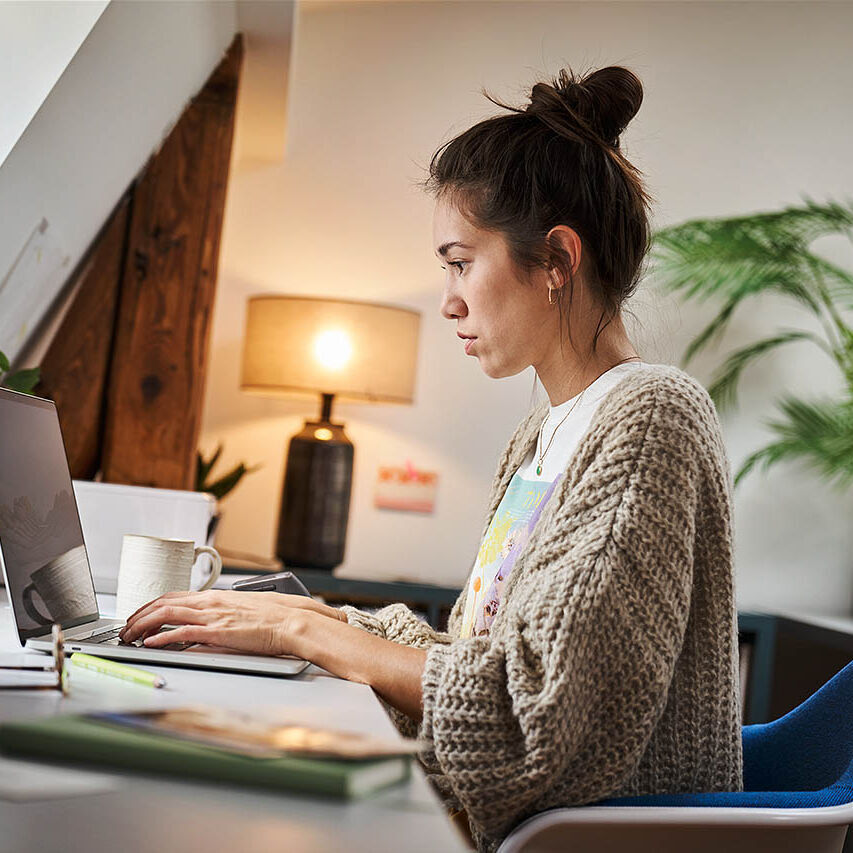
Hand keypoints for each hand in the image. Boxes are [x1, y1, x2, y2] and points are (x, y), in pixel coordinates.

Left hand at [118, 590, 344, 655]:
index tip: (138, 615)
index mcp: (216, 597)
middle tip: (125, 629)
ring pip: (166, 615)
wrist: (292, 622)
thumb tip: (204, 627)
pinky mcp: (218, 631)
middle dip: (138, 616)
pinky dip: (162, 638)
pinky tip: (150, 644)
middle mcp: (210, 602)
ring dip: (142, 626)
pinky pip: (182, 632)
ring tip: (129, 637)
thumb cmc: (274, 619)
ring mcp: (213, 616)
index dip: (150, 606)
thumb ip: (220, 617)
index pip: (173, 596)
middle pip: (163, 603)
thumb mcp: (241, 612)